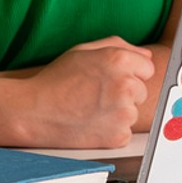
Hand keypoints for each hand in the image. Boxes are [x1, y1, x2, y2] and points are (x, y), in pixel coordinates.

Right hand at [20, 34, 158, 149]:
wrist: (34, 111)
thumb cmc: (56, 80)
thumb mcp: (82, 51)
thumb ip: (118, 46)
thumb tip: (147, 57)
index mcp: (119, 60)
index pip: (147, 67)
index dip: (129, 73)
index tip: (109, 79)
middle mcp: (126, 85)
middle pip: (141, 91)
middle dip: (124, 93)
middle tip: (95, 94)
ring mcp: (124, 113)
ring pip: (133, 112)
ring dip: (118, 112)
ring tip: (90, 109)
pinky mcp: (119, 136)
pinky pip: (125, 132)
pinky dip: (111, 130)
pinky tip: (91, 123)